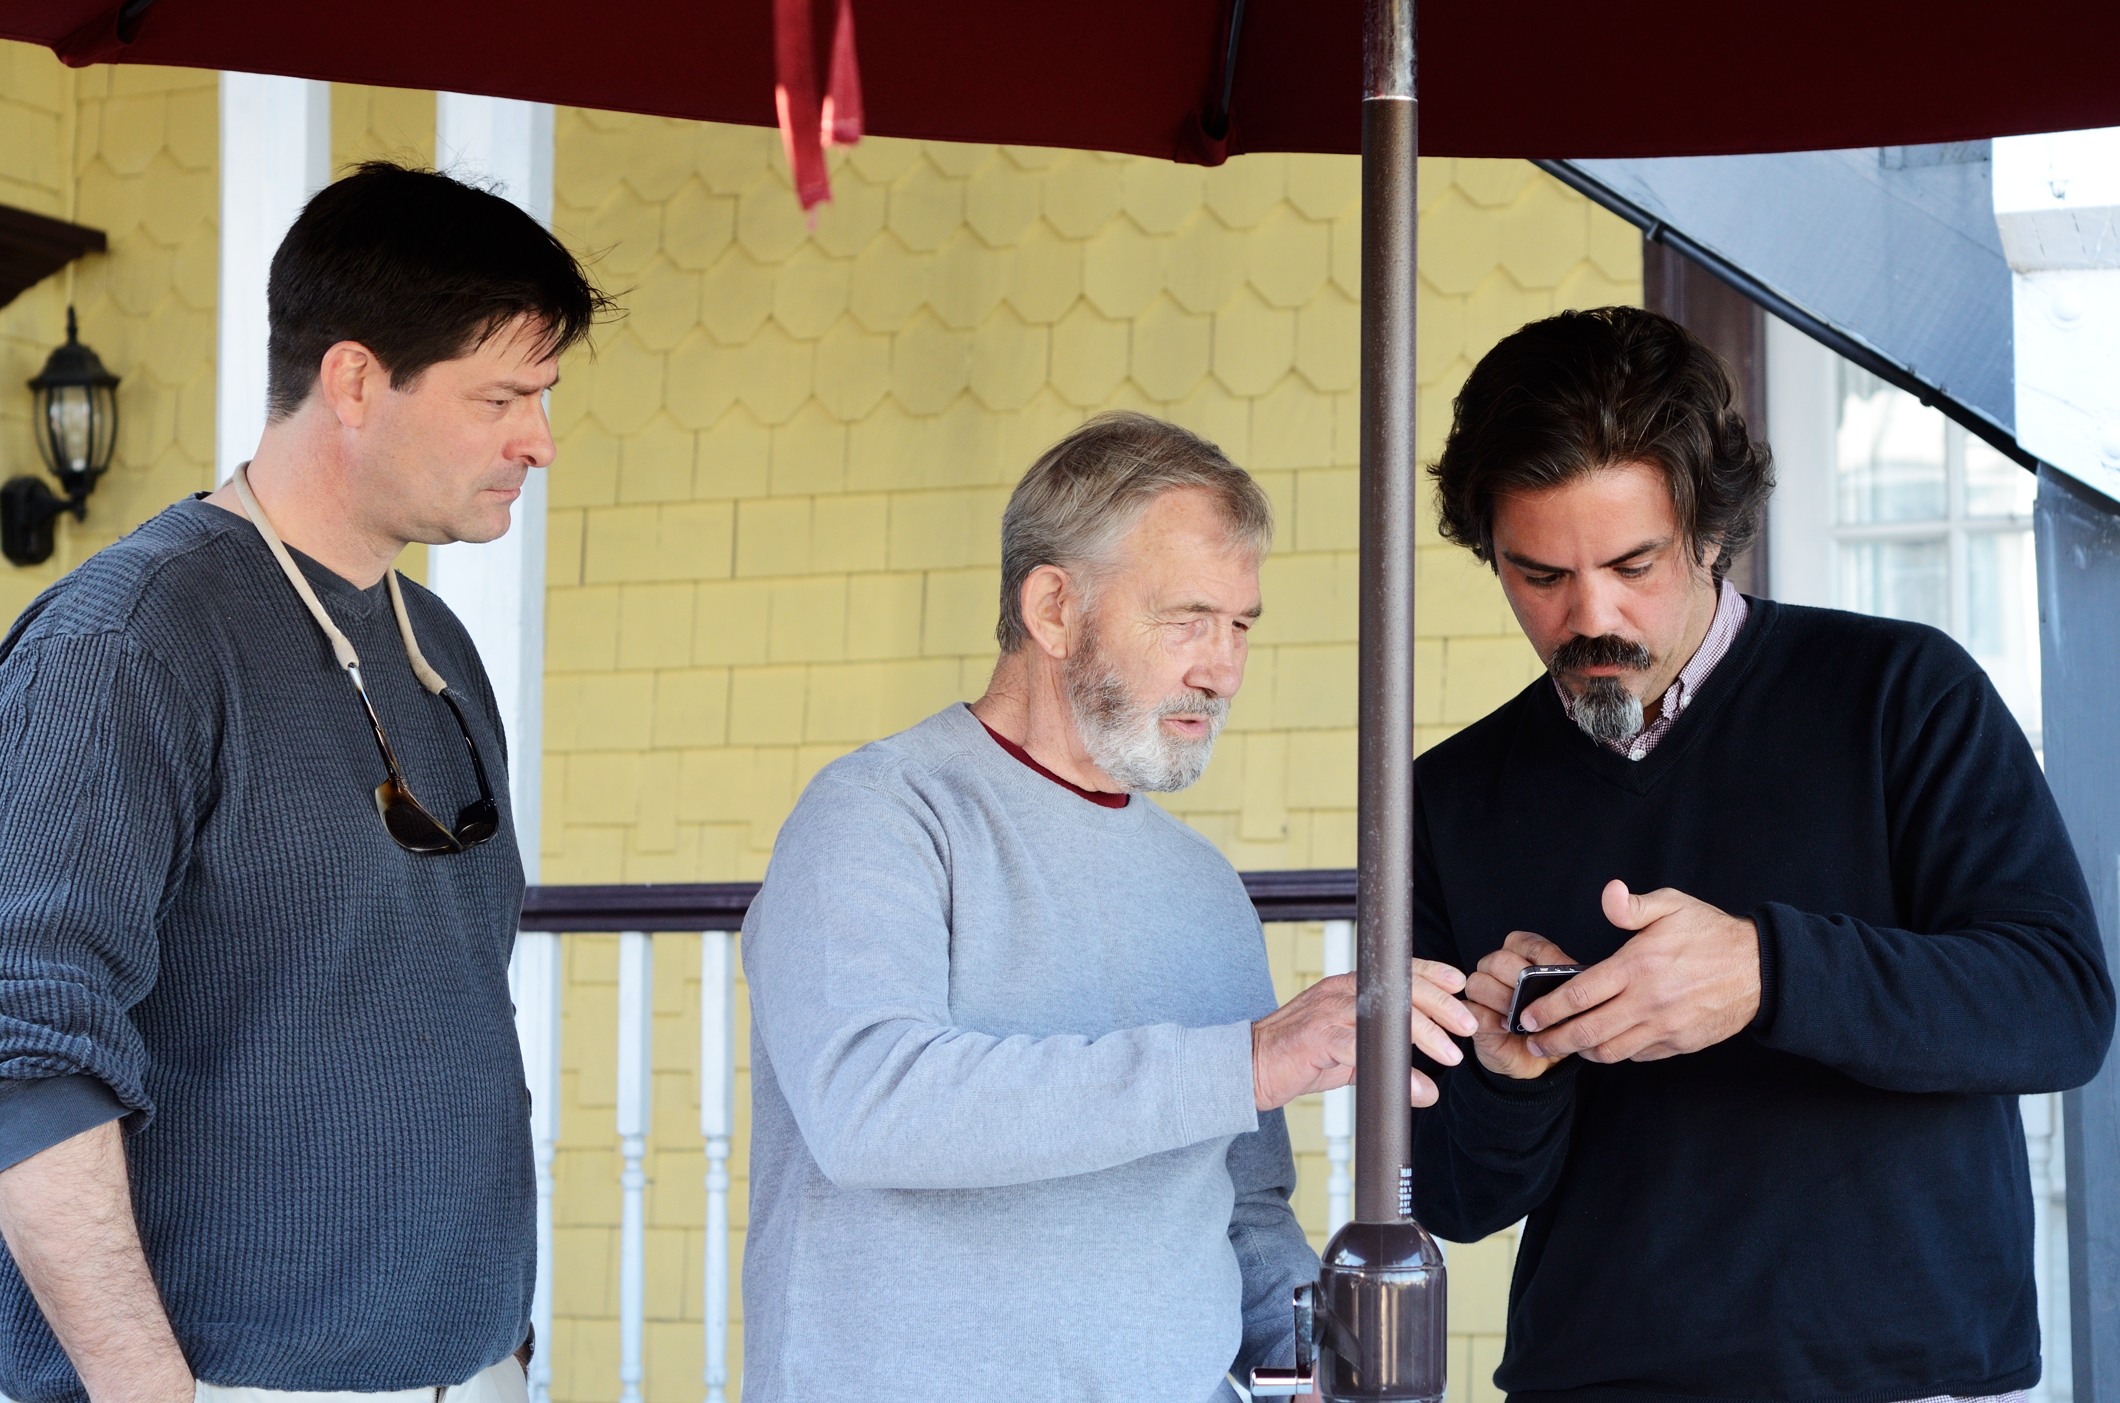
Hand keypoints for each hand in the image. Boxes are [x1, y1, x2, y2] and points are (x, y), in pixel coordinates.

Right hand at [1251, 960, 1477, 1110]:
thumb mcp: (1346, 1056)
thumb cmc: (1296, 1057)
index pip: (1395, 972)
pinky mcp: (1316, 1039)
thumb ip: (1384, 1064)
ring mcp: (1326, 1013)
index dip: (1430, 974)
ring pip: (1386, 1014)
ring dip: (1424, 1033)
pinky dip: (1393, 1068)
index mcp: (1346, 988)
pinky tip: (1414, 1086)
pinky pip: (1362, 1049)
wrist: (1248, 1067)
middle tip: (1466, 1026)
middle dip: (1439, 1004)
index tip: (1459, 984)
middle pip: (1398, 988)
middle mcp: (1338, 992)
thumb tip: (1424, 1088)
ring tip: (1450, 1054)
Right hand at [1464, 931, 1580, 1079]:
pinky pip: (1472, 1011)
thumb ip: (1564, 984)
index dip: (1545, 959)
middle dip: (1519, 981)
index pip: (1526, 943)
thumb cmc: (1552, 1023)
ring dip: (1503, 1001)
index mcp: (1521, 955)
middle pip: (1498, 960)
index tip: (1561, 976)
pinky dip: (1491, 1020)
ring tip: (1521, 1018)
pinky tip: (1506, 1028)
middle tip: (1536, 1001)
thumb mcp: (1566, 1002)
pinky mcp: (1470, 1015)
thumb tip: (1567, 976)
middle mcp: (1496, 967)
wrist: (1537, 1057)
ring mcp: (1481, 990)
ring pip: (1479, 983)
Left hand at [1516, 880, 1760, 1063]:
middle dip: (1553, 1041)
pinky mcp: (1679, 1043)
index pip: (1580, 994)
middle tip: (1533, 1042)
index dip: (1548, 1009)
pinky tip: (1603, 1045)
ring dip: (1581, 1052)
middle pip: (1587, 1031)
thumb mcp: (1672, 905)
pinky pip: (1638, 1056)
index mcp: (1637, 966)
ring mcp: (1664, 1027)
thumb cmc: (1711, 934)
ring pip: (1610, 1051)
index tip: (1528, 1016)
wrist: (1760, 969)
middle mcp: (1647, 1002)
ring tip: (1563, 1047)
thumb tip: (1609, 893)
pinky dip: (1616, 1053)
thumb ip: (1632, 905)